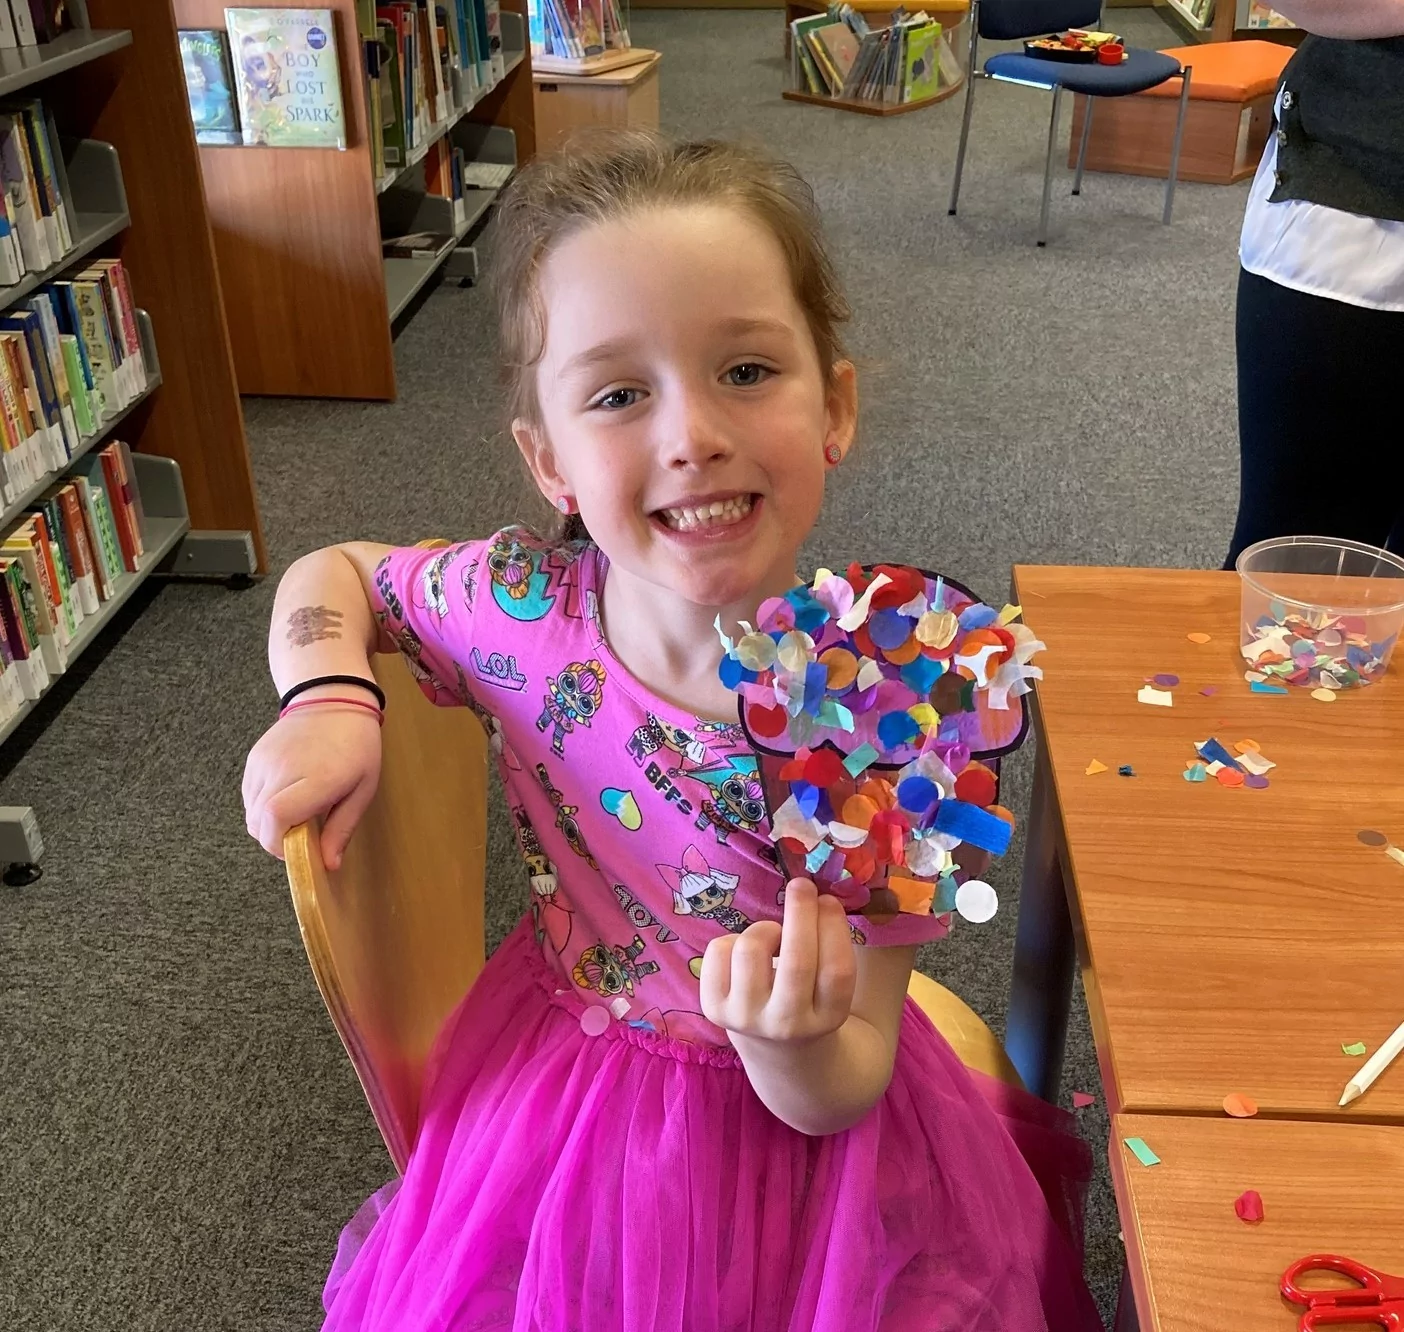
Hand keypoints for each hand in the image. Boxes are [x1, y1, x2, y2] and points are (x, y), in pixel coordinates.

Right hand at [242, 706, 382, 869]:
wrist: (332, 698)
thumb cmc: (356, 746)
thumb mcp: (363, 789)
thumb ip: (342, 828)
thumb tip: (328, 865)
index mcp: (316, 777)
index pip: (276, 818)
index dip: (280, 844)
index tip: (298, 848)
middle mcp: (283, 769)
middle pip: (258, 822)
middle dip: (275, 840)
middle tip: (300, 836)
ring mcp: (263, 762)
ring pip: (249, 812)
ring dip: (267, 825)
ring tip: (295, 814)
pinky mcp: (253, 758)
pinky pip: (248, 796)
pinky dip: (261, 807)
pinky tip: (285, 798)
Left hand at [700, 878, 856, 1044]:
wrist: (774, 1046)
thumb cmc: (808, 998)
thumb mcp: (829, 986)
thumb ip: (829, 948)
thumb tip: (817, 897)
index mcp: (829, 1018)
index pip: (837, 970)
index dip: (834, 928)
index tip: (828, 899)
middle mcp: (788, 1024)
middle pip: (797, 961)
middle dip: (801, 912)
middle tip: (802, 885)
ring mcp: (748, 1018)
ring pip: (751, 949)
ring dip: (765, 928)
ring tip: (773, 936)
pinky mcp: (715, 1009)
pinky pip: (719, 950)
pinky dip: (731, 939)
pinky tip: (746, 955)